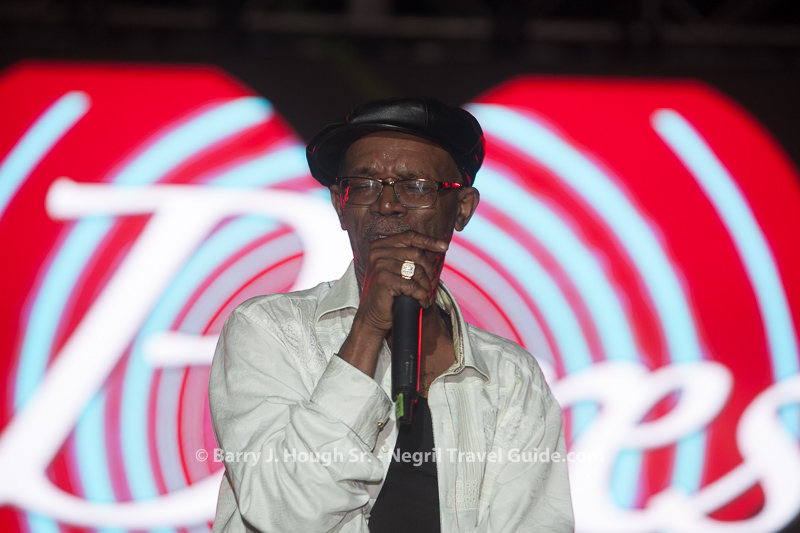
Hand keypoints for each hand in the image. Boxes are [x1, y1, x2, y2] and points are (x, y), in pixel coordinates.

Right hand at [336, 230, 447, 376]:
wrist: (373, 316)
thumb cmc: (389, 293)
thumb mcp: (398, 270)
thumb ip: (411, 256)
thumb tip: (440, 246)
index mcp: (380, 245)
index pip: (409, 236)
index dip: (429, 240)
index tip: (444, 247)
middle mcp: (378, 253)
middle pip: (416, 253)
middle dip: (429, 270)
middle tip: (431, 284)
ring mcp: (379, 265)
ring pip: (416, 270)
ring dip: (426, 285)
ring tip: (426, 295)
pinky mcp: (383, 280)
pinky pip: (412, 285)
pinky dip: (421, 295)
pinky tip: (422, 302)